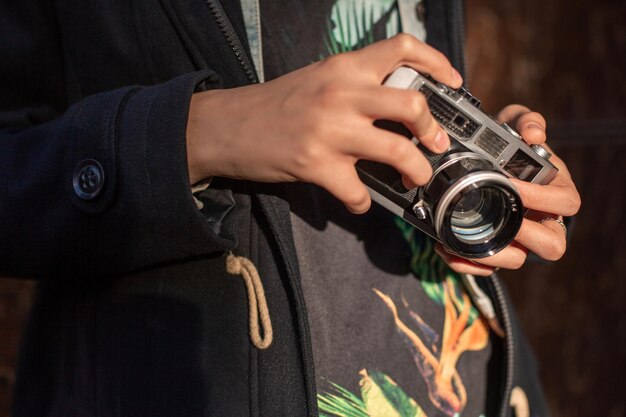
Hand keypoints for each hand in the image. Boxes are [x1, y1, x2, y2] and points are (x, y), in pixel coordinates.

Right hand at [186, 34, 462, 212]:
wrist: (227, 125)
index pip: (402, 47)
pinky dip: (363, 202)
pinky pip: (358, 192)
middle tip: (437, 144)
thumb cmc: (274, 104)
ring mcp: (330, 131)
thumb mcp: (318, 80)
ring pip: (398, 151)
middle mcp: (341, 94)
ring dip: (415, 171)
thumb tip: (395, 107)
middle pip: (412, 103)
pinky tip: (359, 200)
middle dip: (434, 129)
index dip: (437, 62)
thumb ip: (355, 87)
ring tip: (415, 178)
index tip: (453, 82)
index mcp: (343, 68)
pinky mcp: (316, 165)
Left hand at [435, 104, 580, 275]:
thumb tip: (535, 134)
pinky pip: (489, 267)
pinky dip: (468, 263)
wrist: (484, 160)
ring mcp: (520, 238)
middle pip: (553, 244)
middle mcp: (544, 220)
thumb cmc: (508, 145)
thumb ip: (527, 121)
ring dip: (493, 255)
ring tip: (465, 239)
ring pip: (519, 260)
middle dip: (527, 236)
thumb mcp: (516, 123)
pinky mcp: (497, 249)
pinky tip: (447, 248)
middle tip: (499, 219)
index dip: (542, 198)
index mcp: (557, 191)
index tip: (512, 185)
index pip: (566, 204)